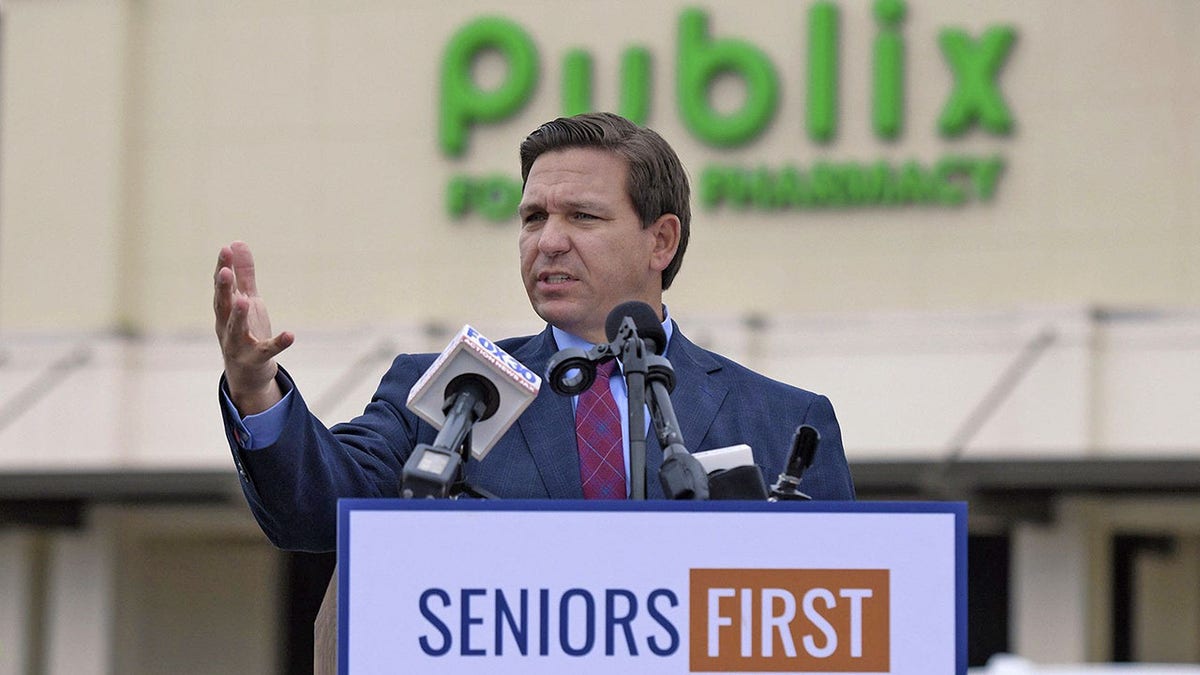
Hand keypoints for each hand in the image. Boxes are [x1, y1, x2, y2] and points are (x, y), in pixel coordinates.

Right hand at [213, 241, 293, 414]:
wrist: (247, 373)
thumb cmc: (245, 331)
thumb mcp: (246, 300)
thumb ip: (243, 274)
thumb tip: (237, 243)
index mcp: (225, 310)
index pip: (222, 286)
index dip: (222, 268)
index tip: (225, 249)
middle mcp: (226, 326)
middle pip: (222, 306)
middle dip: (222, 288)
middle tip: (224, 271)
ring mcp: (238, 344)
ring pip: (235, 329)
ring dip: (238, 315)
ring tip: (245, 300)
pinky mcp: (256, 359)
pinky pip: (267, 350)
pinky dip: (278, 343)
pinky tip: (291, 335)